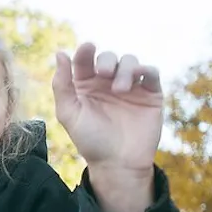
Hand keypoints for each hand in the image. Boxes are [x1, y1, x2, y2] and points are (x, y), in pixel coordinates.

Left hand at [51, 43, 162, 172]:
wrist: (118, 164)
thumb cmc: (90, 141)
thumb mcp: (69, 114)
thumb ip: (62, 85)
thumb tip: (60, 53)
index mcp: (86, 86)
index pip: (85, 60)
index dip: (85, 51)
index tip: (87, 48)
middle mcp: (108, 83)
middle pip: (109, 57)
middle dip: (107, 60)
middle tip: (104, 73)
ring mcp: (130, 88)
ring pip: (130, 61)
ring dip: (125, 68)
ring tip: (119, 89)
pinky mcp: (150, 94)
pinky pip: (151, 72)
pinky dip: (146, 70)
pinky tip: (138, 78)